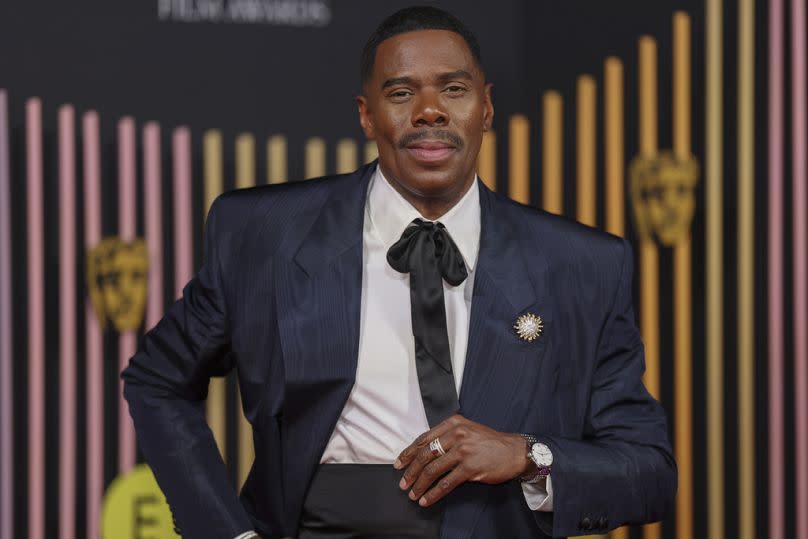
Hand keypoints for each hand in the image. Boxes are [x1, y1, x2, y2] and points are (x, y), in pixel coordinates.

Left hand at [394, 414, 533, 506]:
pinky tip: (426, 499)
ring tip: (412, 493)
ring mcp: (463, 451)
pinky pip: (446, 483)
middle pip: (425, 455)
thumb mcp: (468, 430)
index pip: (424, 439)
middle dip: (411, 471)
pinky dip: (433, 493)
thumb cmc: (491, 442)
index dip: (409, 453)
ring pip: (433, 470)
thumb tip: (425, 453)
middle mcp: (457, 435)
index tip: (399, 463)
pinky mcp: (470, 468)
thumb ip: (448, 437)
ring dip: (419, 484)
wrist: (515, 451)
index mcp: (453, 424)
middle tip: (403, 482)